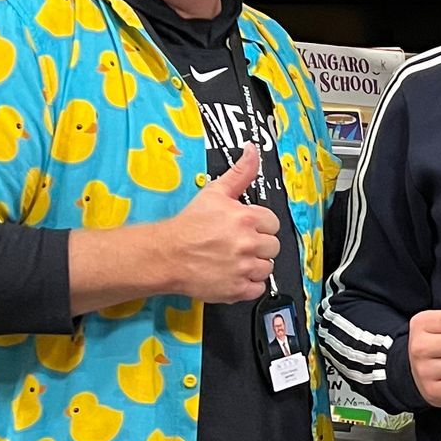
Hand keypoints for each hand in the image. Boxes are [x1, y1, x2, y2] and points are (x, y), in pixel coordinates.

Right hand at [156, 144, 282, 303]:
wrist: (167, 255)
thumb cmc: (188, 225)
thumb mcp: (215, 192)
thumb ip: (240, 172)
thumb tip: (252, 151)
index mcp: (246, 218)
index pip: (272, 222)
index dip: (259, 224)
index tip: (245, 227)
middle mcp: (248, 244)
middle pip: (272, 246)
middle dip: (258, 244)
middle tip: (237, 244)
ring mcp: (244, 268)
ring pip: (267, 267)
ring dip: (254, 264)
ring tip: (233, 259)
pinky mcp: (238, 289)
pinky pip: (258, 288)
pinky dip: (248, 284)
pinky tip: (233, 274)